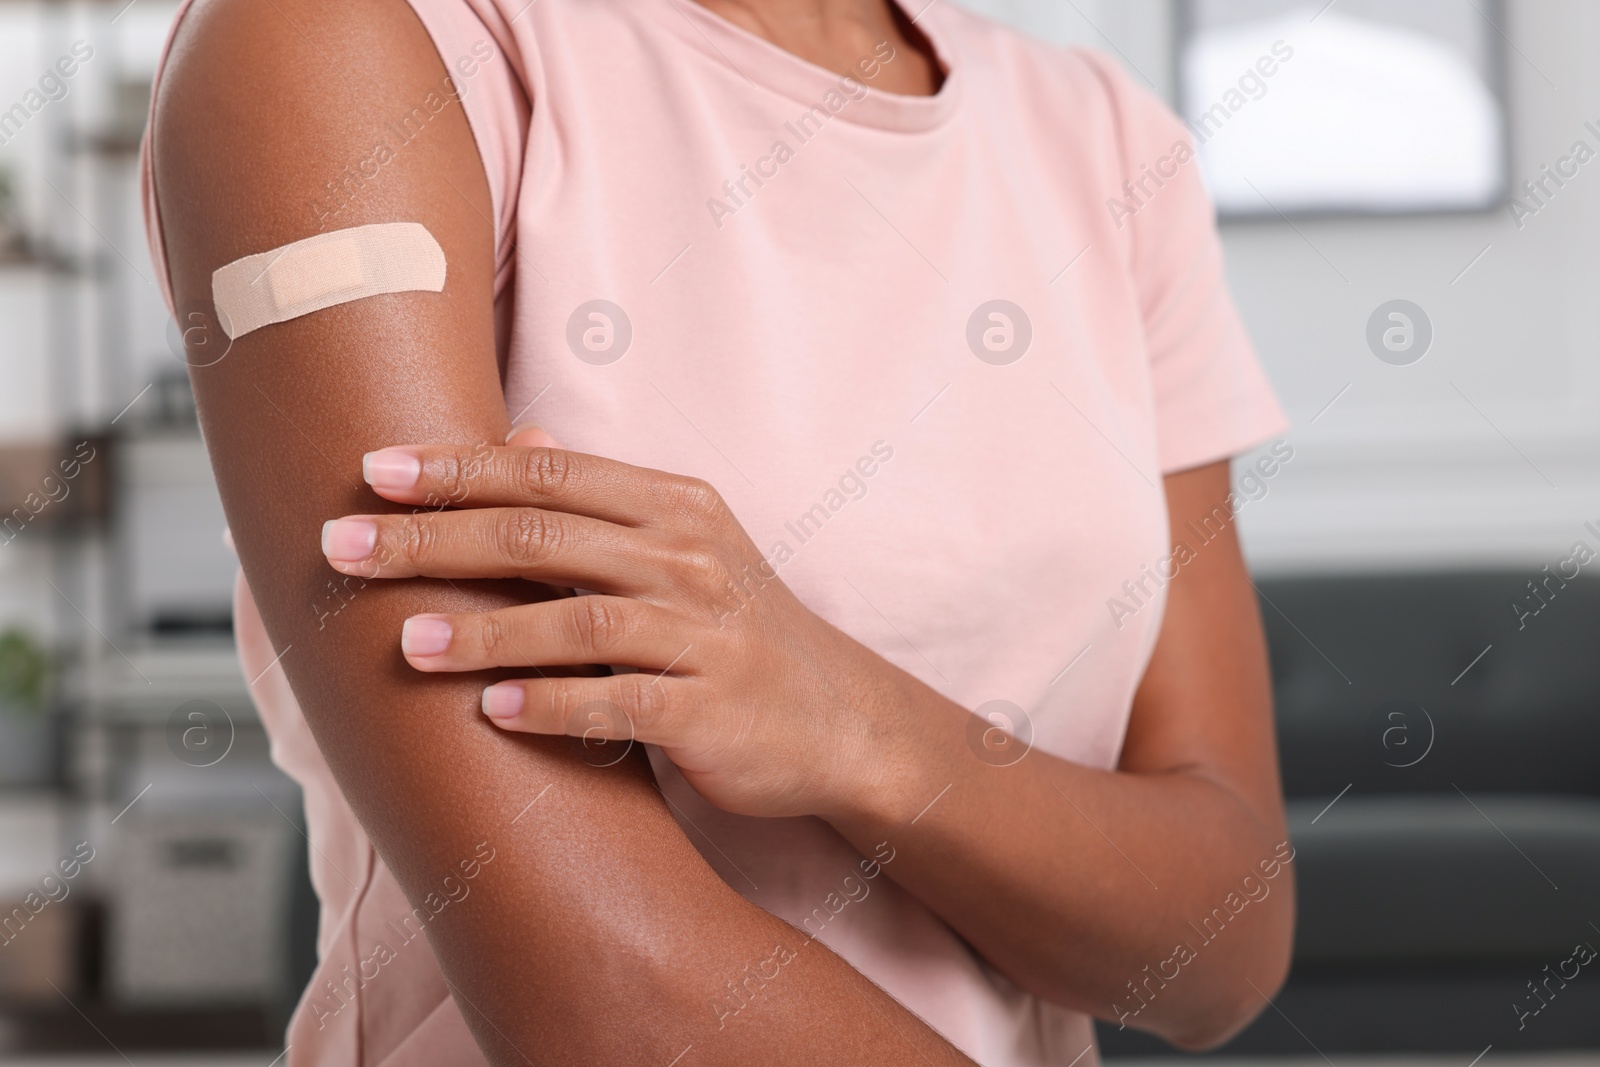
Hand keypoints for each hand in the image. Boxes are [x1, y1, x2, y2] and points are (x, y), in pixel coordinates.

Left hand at [320, 428, 913, 819]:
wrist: (839, 718)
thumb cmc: (739, 628)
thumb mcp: (684, 545)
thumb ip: (599, 498)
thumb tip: (518, 433)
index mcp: (674, 506)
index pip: (550, 473)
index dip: (457, 470)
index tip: (373, 473)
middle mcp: (690, 558)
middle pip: (545, 536)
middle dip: (436, 539)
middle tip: (344, 546)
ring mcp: (705, 633)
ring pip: (578, 620)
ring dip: (485, 632)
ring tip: (405, 643)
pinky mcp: (712, 709)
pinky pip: (621, 703)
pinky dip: (553, 705)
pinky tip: (492, 712)